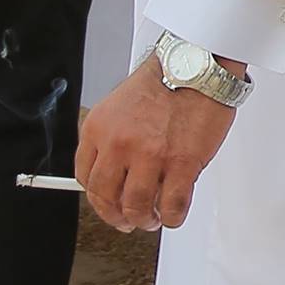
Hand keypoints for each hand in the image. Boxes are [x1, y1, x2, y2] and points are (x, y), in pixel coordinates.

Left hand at [76, 56, 240, 230]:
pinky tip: (173, 213)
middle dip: (116, 216)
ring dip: (144, 219)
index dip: (98, 198)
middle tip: (127, 219)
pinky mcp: (181, 163)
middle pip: (106, 198)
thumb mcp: (120, 105)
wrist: (199, 64)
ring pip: (137, 207)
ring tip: (151, 218)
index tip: (108, 202)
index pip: (86, 178)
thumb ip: (112, 137)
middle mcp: (119, 144)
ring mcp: (150, 155)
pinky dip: (172, 216)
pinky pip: (172, 206)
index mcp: (99, 128)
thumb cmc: (167, 79)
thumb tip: (116, 173)